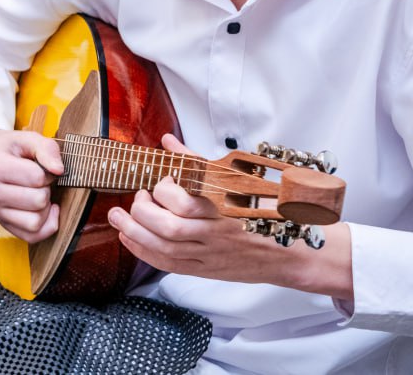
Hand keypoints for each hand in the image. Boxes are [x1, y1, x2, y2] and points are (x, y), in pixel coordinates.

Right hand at [0, 129, 63, 242]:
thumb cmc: (6, 149)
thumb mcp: (24, 138)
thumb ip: (46, 148)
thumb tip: (59, 170)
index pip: (37, 177)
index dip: (47, 171)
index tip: (41, 167)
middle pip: (38, 201)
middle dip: (46, 188)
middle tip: (39, 180)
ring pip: (35, 222)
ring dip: (45, 208)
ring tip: (38, 193)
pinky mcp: (3, 224)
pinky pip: (32, 236)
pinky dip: (46, 226)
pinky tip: (45, 210)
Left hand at [106, 134, 353, 297]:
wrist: (293, 252)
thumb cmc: (265, 211)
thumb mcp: (236, 180)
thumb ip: (196, 162)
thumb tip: (167, 142)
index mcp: (226, 208)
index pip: (185, 202)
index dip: (163, 190)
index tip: (160, 180)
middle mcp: (216, 234)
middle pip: (168, 228)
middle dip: (142, 212)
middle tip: (136, 197)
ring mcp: (210, 256)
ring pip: (163, 249)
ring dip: (134, 233)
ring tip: (119, 217)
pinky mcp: (206, 271)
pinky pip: (168, 265)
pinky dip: (144, 252)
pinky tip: (131, 239)